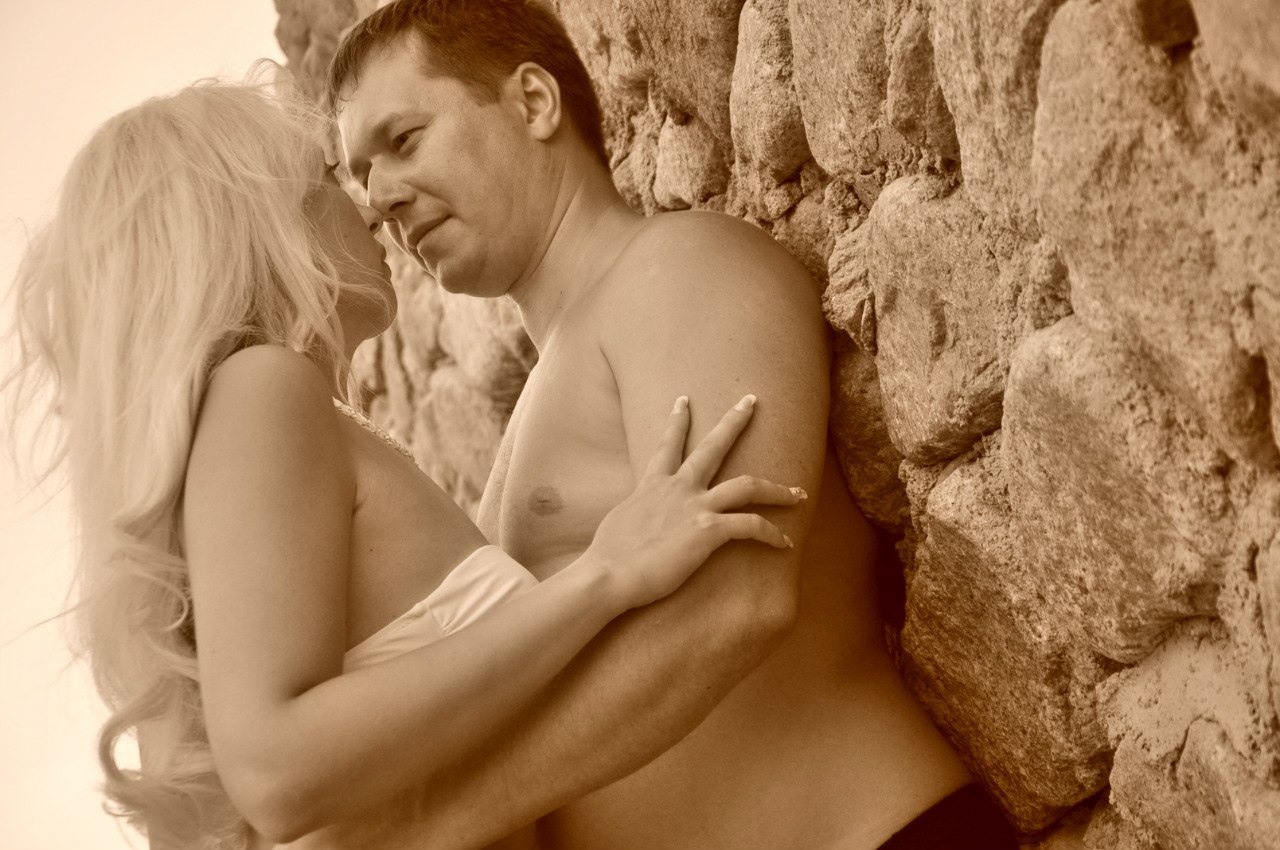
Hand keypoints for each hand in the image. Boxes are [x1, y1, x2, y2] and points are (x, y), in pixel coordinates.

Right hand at [585, 394, 805, 609]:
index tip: (684, 400)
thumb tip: (641, 515)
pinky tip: (785, 543)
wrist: (608, 574)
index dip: (677, 421)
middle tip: (751, 401)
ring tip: (798, 492)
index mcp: (653, 484)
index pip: (668, 444)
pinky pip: (751, 526)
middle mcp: (678, 488)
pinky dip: (772, 534)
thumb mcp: (621, 520)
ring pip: (747, 485)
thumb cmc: (608, 555)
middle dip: (735, 421)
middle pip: (714, 447)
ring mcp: (695, 507)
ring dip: (777, 489)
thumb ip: (639, 510)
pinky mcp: (707, 531)